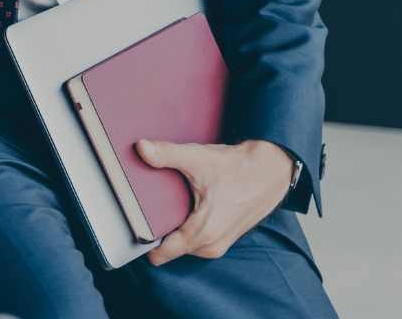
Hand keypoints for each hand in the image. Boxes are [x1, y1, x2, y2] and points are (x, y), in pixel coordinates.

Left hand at [134, 138, 292, 264]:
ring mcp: (217, 245)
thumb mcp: (198, 158)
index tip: (132, 222)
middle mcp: (209, 246)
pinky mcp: (223, 239)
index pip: (162, 254)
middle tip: (145, 206)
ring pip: (183, 244)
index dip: (144, 240)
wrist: (270, 171)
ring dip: (173, 228)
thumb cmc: (236, 168)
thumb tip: (141, 148)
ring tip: (165, 205)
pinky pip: (195, 240)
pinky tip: (184, 206)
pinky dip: (187, 226)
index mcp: (202, 233)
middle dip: (157, 230)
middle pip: (170, 248)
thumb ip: (166, 154)